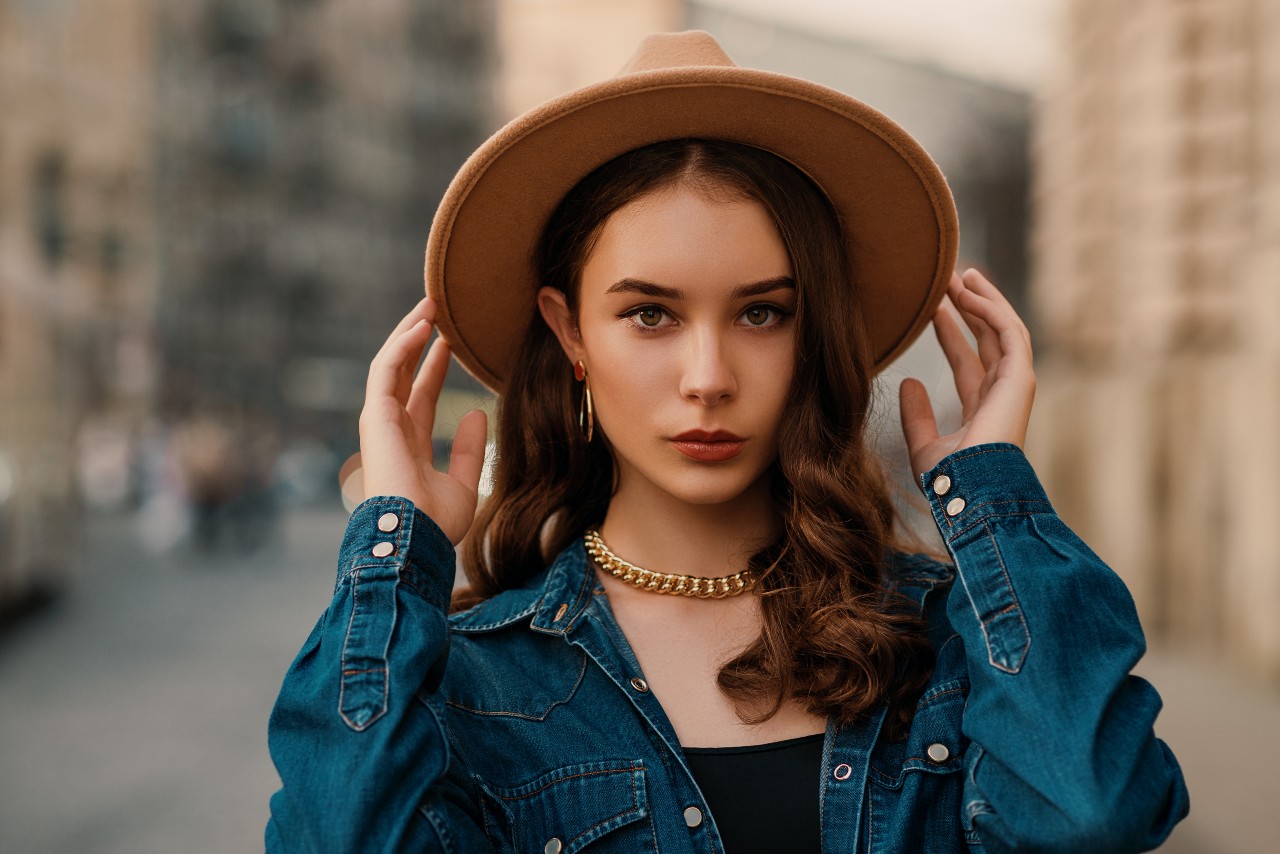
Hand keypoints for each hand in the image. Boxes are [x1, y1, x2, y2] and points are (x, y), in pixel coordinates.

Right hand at [358, 297, 487, 544]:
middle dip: (418, 342)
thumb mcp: (465, 482)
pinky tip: (422, 325)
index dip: (434, 368)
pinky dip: (402, 344)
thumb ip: (471, 449)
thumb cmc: (436, 522)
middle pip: (403, 374)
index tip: (450, 343)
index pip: (421, 397)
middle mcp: (392, 431)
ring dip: (408, 333)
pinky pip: (385, 369)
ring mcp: (380, 422)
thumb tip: (479, 414)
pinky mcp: (374, 414)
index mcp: (410, 447)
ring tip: (430, 305)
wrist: (414, 536)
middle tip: (437, 312)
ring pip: (390, 365)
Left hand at [898, 269, 1034, 478]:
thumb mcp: (923, 445)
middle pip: (988, 339)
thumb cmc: (950, 480)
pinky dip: (991, 309)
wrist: (970, 491)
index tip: (933, 309)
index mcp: (983, 410)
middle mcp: (1002, 395)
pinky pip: (1009, 332)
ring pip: (1002, 329)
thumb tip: (908, 382)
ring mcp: (1015, 386)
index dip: (952, 333)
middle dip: (970, 308)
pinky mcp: (1021, 378)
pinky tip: (970, 291)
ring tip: (960, 274)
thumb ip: (916, 415)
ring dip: (983, 300)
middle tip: (948, 280)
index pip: (968, 361)